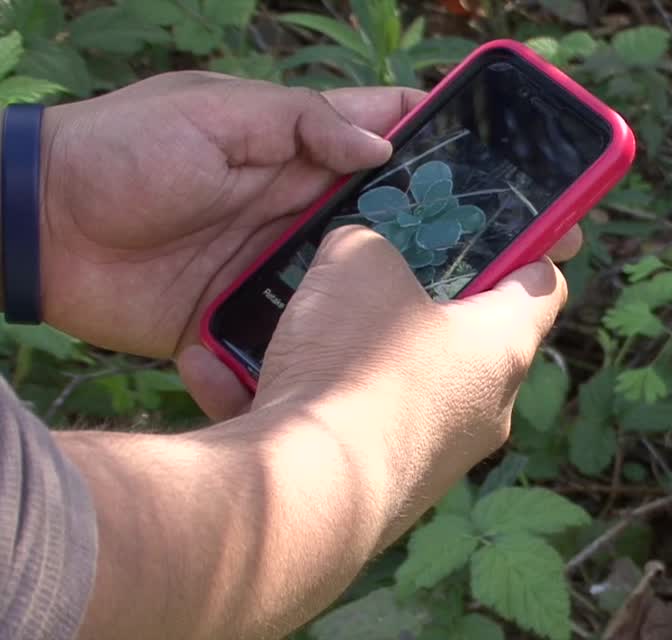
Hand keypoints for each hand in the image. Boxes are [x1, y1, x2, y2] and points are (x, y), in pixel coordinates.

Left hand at [38, 71, 584, 418]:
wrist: (40, 231)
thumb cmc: (126, 151)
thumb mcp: (218, 115)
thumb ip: (302, 125)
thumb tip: (382, 145)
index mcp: (303, 156)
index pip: (396, 150)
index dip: (455, 159)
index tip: (517, 175)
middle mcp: (302, 217)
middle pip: (392, 233)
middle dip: (449, 248)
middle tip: (512, 268)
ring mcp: (276, 274)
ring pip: (353, 298)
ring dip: (391, 317)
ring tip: (448, 339)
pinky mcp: (241, 325)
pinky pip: (291, 350)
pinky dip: (308, 366)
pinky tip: (355, 385)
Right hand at [254, 224, 567, 545]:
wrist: (303, 494)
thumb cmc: (355, 365)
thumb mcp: (358, 262)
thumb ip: (365, 245)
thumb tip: (355, 257)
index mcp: (503, 347)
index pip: (542, 285)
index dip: (526, 246)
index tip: (501, 225)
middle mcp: (481, 409)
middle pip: (458, 336)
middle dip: (408, 298)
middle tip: (368, 265)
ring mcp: (428, 456)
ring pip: (383, 384)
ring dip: (329, 349)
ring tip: (274, 320)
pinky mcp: (373, 492)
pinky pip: (331, 430)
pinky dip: (281, 401)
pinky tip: (216, 375)